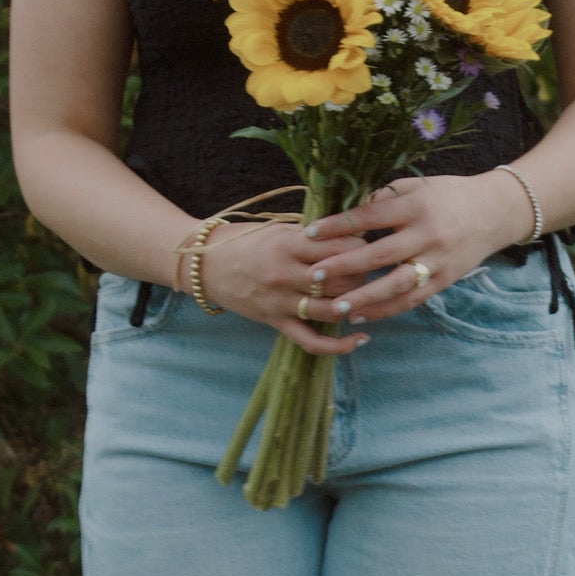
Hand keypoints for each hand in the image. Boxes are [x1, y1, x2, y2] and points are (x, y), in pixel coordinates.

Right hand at [196, 218, 370, 355]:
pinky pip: (312, 341)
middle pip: (341, 280)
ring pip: (331, 310)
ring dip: (355, 305)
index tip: (368, 247)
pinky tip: (359, 339)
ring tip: (365, 299)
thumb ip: (312, 234)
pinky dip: (339, 346)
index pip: (340, 248)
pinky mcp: (275, 322)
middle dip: (362, 277)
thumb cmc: (245, 241)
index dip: (362, 248)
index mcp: (288, 244)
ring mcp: (281, 302)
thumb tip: (353, 233)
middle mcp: (285, 274)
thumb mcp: (278, 229)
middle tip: (369, 272)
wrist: (205, 266)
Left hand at [302, 172, 532, 324]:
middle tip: (313, 276)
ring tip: (337, 307)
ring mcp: (437, 260)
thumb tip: (349, 214)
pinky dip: (387, 309)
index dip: (338, 226)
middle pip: (379, 254)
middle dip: (344, 266)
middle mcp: (427, 234)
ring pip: (396, 285)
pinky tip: (363, 315)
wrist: (496, 212)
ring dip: (365, 298)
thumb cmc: (449, 195)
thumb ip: (385, 198)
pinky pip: (412, 299)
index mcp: (416, 205)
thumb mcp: (418, 186)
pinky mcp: (444, 280)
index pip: (369, 216)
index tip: (309, 233)